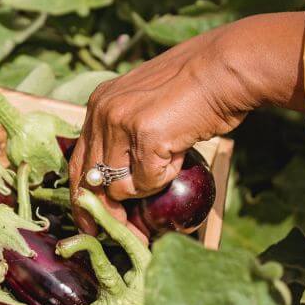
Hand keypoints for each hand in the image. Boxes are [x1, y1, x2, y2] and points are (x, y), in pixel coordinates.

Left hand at [69, 13, 304, 230]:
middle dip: (103, 213)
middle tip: (118, 235)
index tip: (91, 222)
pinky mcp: (144, 136)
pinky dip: (165, 178)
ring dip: (144, 189)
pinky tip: (179, 153)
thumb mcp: (148, 107)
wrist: (225, 68)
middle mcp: (102, 110)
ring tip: (168, 165)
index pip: (79, 159)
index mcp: (99, 103)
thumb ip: (128, 137)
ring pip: (118, 186)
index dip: (84, 196)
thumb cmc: (197, 90)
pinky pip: (147, 182)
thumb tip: (121, 187)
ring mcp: (120, 122)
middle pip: (90, 179)